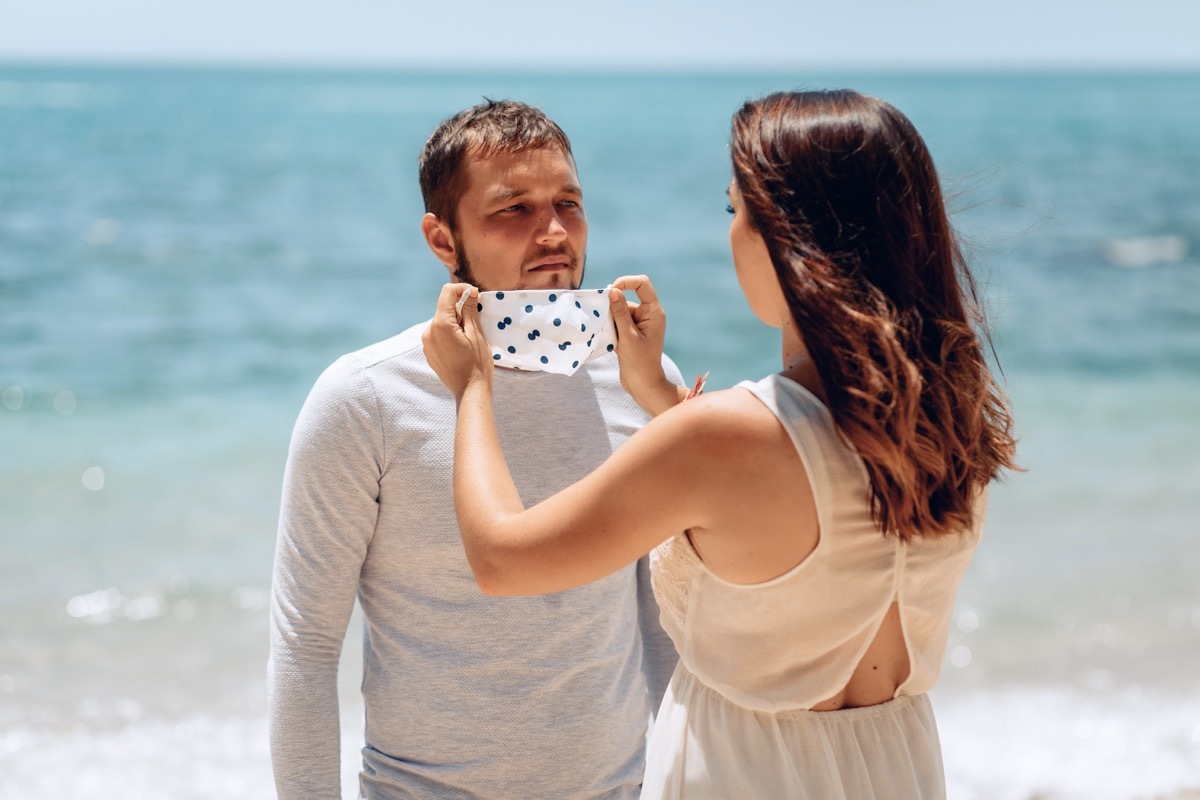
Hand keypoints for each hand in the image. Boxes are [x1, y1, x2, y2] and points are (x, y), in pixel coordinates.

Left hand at [422, 283, 491, 399]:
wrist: (469, 391)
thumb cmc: (477, 363)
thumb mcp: (476, 334)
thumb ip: (470, 310)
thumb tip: (469, 292)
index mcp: (440, 324)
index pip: (447, 293)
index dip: (462, 289)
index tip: (475, 295)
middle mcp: (428, 331)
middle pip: (444, 308)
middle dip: (460, 309)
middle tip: (476, 323)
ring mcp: (426, 343)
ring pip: (441, 321)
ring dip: (455, 322)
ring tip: (469, 338)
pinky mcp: (428, 352)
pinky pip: (438, 335)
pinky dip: (449, 333)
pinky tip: (461, 347)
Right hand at [609, 275, 681, 415]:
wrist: (643, 385)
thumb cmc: (639, 362)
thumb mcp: (627, 336)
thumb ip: (619, 313)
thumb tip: (613, 291)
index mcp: (654, 312)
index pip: (642, 284)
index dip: (625, 282)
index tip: (610, 292)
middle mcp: (648, 314)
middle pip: (627, 298)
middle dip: (613, 308)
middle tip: (607, 323)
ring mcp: (639, 324)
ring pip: (619, 311)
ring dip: (610, 320)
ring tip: (611, 337)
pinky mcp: (631, 332)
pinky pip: (617, 322)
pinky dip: (610, 328)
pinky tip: (610, 341)